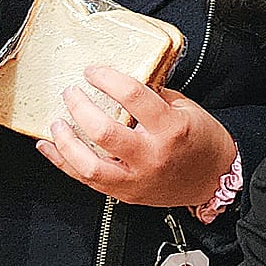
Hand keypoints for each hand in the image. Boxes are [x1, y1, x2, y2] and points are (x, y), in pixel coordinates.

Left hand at [36, 65, 235, 207]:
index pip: (132, 96)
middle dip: (80, 108)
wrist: (214, 179)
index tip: (93, 71)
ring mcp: (137, 178)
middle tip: (71, 93)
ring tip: (57, 123)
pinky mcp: (126, 193)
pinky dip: (63, 163)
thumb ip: (154, 95)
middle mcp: (152, 155)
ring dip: (66, 142)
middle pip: (104, 132)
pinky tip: (51, 148)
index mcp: (171, 128)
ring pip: (89, 165)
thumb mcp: (186, 108)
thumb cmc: (203, 143)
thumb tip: (121, 81)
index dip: (107, 78)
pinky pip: (87, 181)